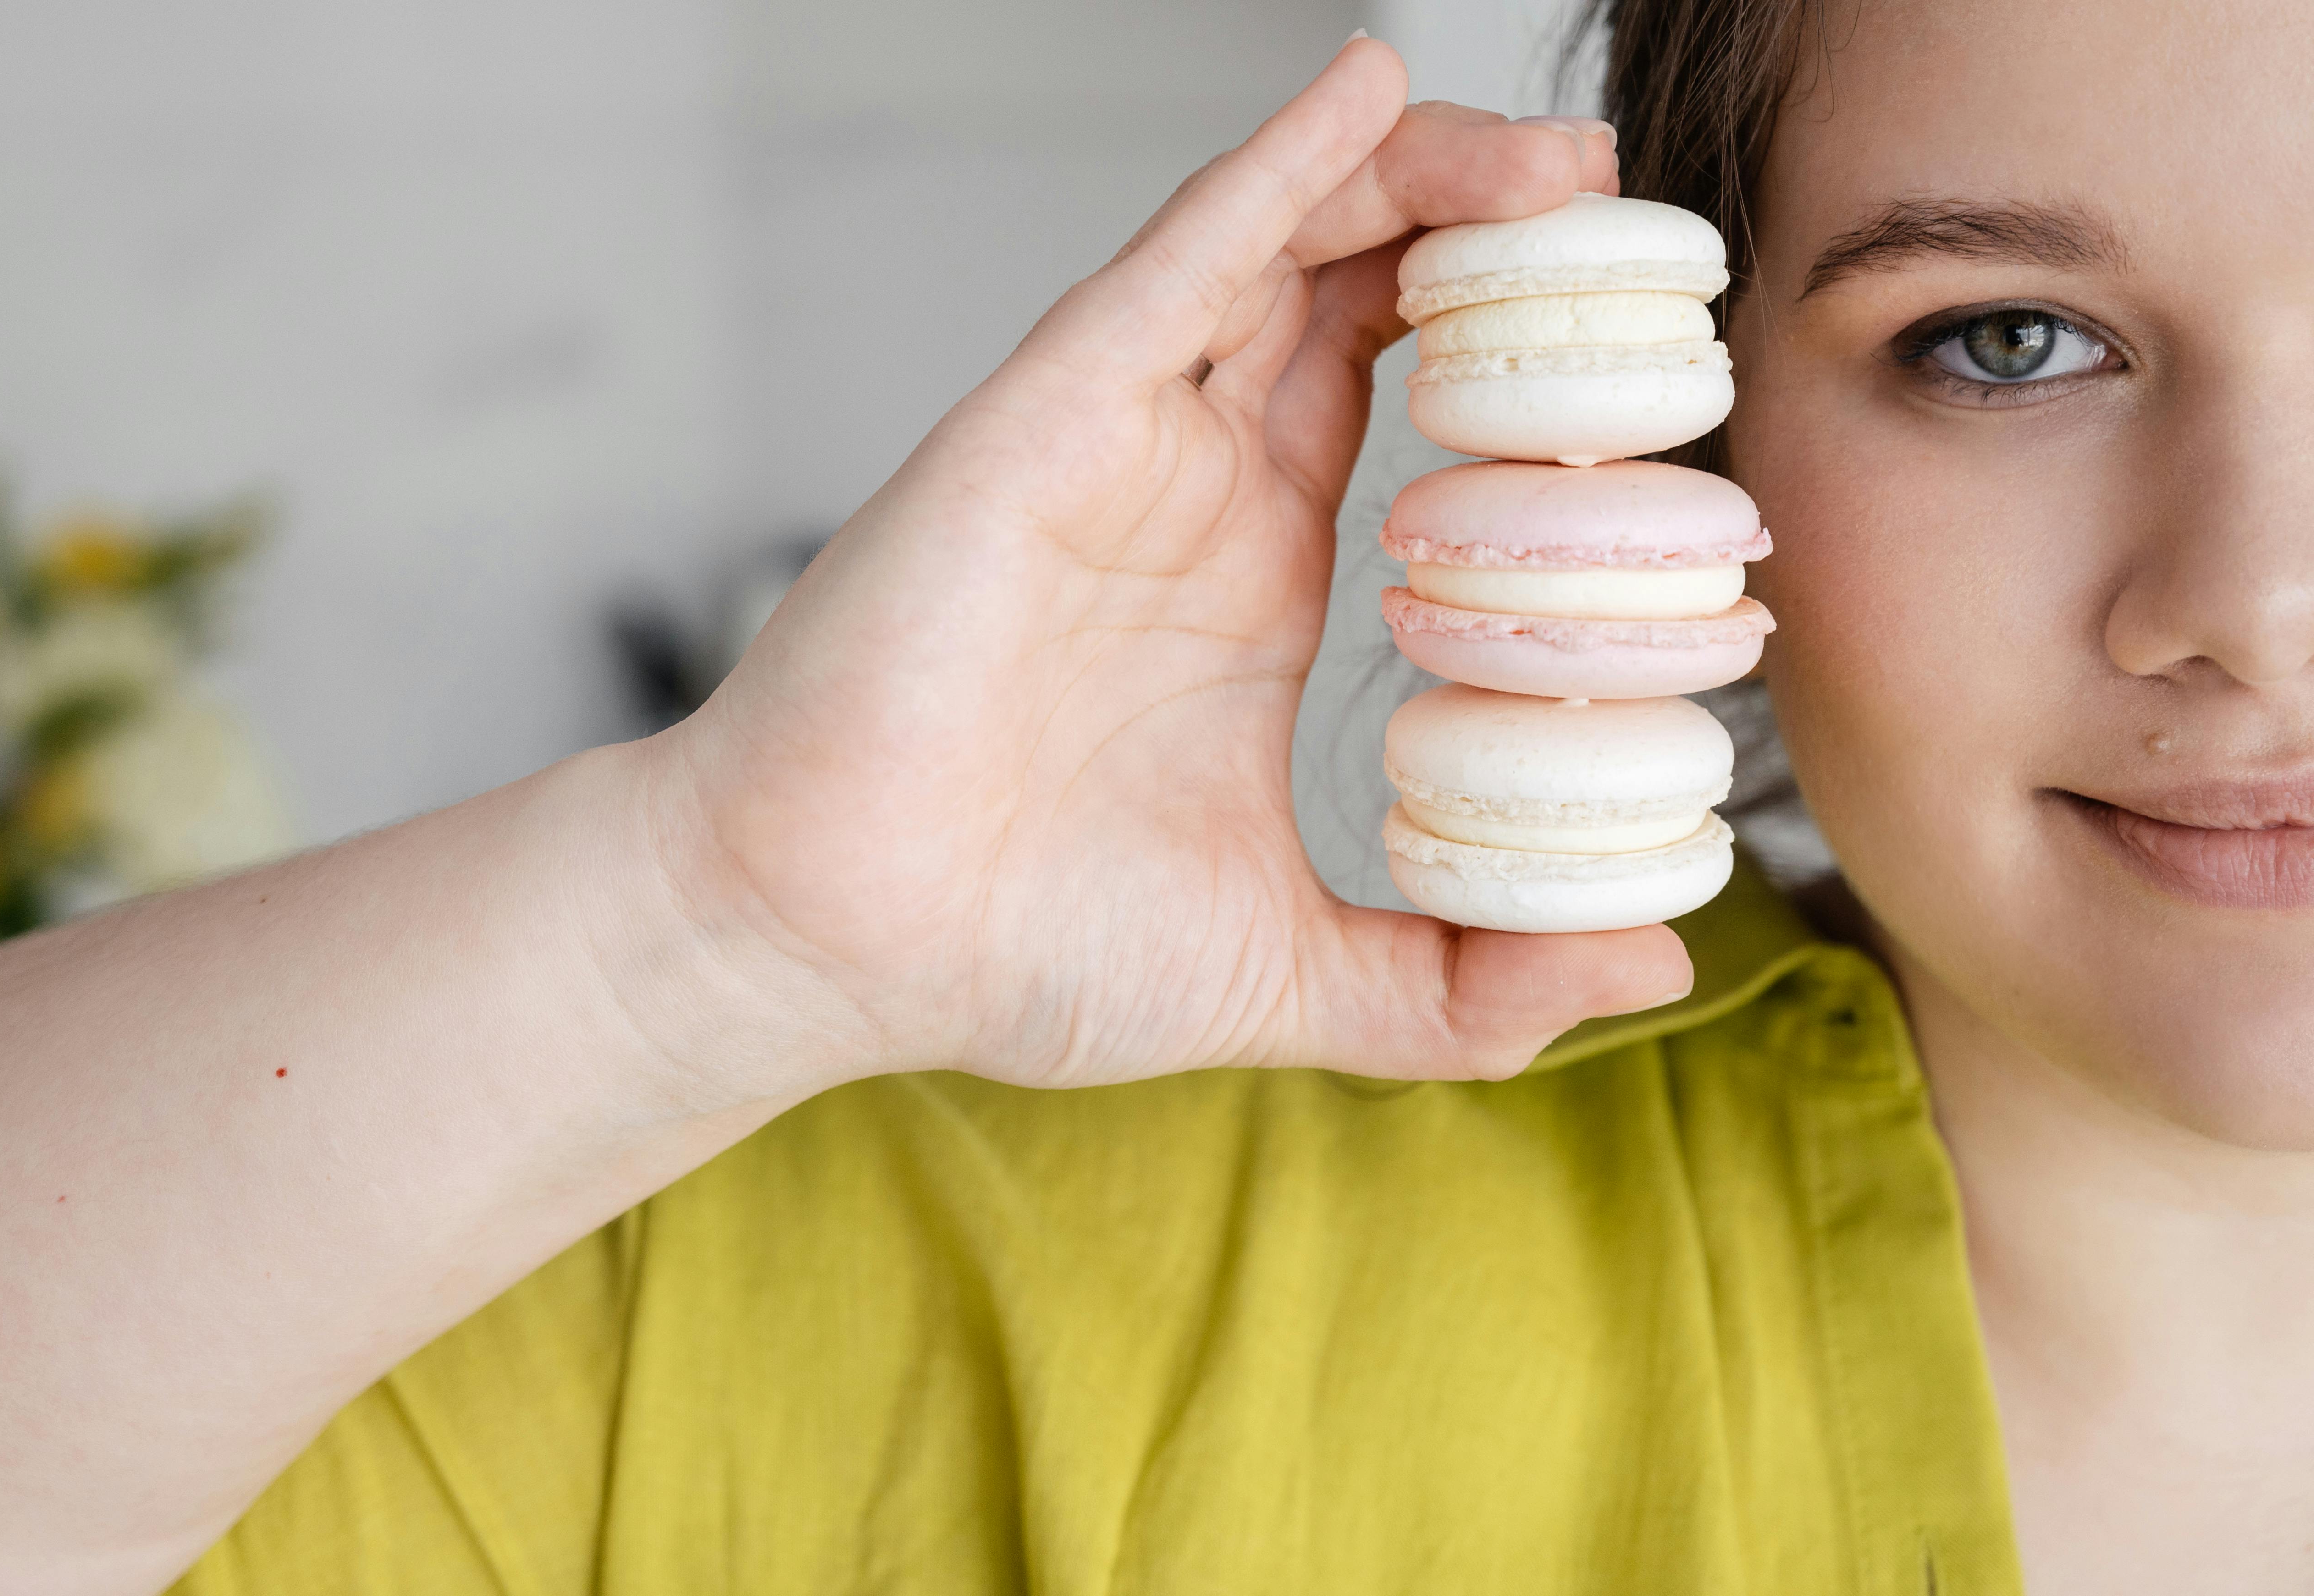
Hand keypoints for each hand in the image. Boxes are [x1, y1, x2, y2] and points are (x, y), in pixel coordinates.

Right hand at [654, 38, 1691, 1102]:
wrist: (829, 945)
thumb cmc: (1014, 950)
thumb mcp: (1297, 975)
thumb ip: (1466, 986)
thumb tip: (1647, 956)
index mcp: (1251, 577)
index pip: (1410, 412)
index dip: (1528, 372)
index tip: (1645, 375)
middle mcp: (1191, 485)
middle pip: (1364, 295)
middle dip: (1494, 236)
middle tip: (1619, 219)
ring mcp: (1118, 440)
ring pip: (1286, 244)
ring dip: (1422, 177)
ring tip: (1556, 160)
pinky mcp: (1045, 420)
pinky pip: (1177, 259)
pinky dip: (1272, 168)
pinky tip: (1362, 87)